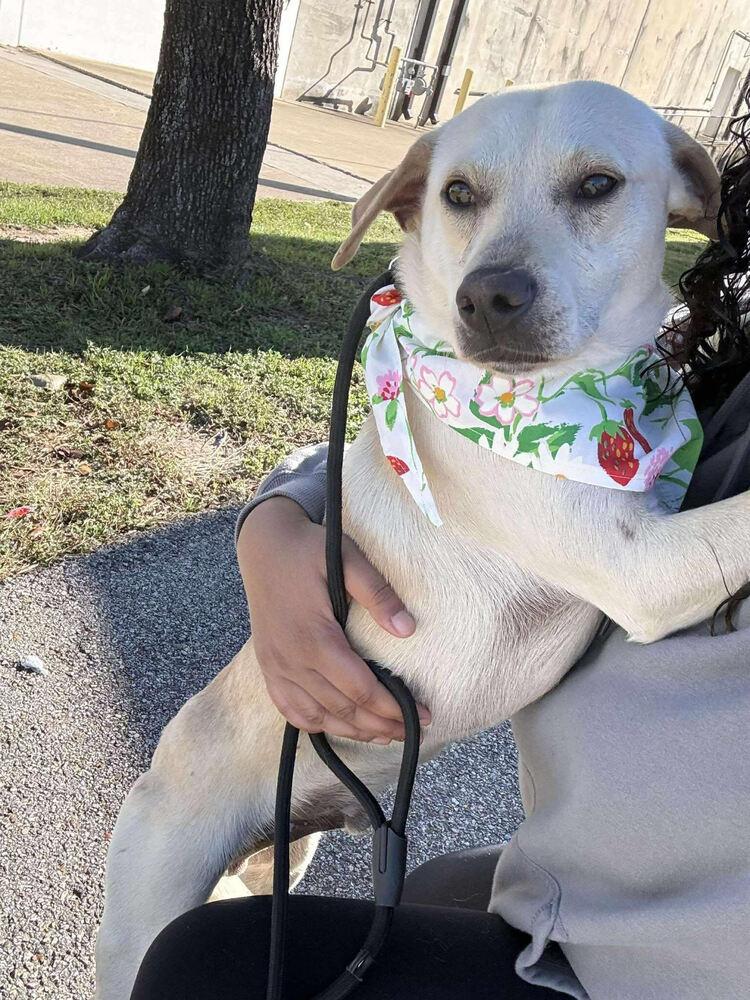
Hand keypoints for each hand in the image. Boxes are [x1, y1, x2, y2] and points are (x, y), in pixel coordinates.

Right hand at [237, 497, 429, 742]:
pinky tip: (337, 726)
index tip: (422, 715)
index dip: (392, 708)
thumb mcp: (347, 559)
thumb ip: (378, 593)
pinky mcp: (268, 666)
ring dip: (352, 731)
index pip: (360, 689)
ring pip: (316, 716)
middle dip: (380, 726)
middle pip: (342, 709)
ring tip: (384, 735)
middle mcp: (292, 660)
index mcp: (314, 638)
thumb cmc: (308, 550)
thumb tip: (408, 629)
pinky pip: (289, 708)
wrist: (263, 544)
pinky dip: (315, 724)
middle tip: (413, 732)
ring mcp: (276, 667)